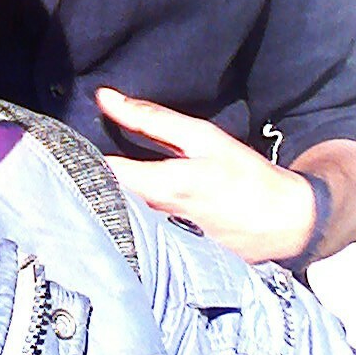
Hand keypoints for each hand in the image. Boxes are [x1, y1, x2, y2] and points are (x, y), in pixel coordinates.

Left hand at [96, 88, 315, 264]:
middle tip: (80, 155)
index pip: (95, 173)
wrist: (285, 224)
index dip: (78, 154)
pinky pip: (135, 232)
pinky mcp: (168, 256)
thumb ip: (151, 119)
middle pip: (100, 197)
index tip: (70, 140)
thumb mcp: (202, 138)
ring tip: (104, 174)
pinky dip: (126, 215)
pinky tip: (129, 203)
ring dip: (106, 195)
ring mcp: (158, 243)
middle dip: (88, 176)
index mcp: (156, 189)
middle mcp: (149, 221)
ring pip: (116, 215)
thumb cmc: (246, 178)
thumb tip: (106, 98)